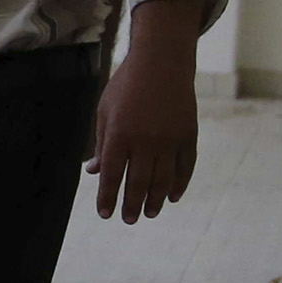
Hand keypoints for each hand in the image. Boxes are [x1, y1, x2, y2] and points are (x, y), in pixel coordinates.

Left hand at [89, 42, 198, 223]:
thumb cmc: (126, 87)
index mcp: (119, 134)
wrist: (162, 62)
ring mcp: (169, 139)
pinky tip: (173, 197)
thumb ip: (101, 144)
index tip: (105, 214)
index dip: (108, 198)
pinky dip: (179, 184)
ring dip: (155, 200)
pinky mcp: (188, 136)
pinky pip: (184, 168)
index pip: (112, 175)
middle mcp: (145, 140)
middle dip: (131, 205)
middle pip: (137, 183)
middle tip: (129, 220)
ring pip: (163, 180)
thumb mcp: (105, 112)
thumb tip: (93, 172)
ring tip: (149, 213)